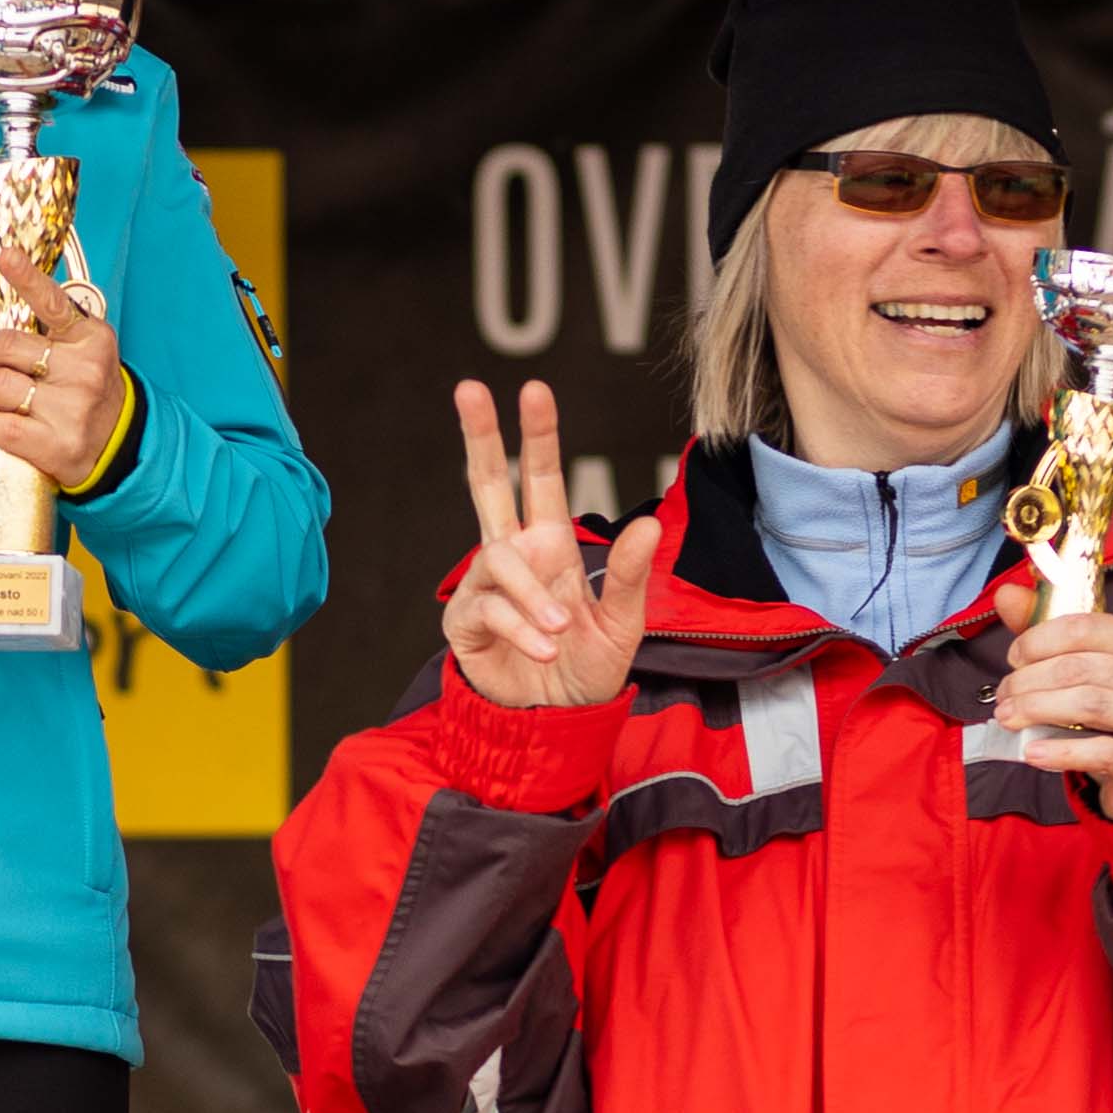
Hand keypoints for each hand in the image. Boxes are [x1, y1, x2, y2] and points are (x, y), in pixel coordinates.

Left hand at [0, 280, 132, 499]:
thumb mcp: (61, 349)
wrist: (116, 442)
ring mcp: (71, 407)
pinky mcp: (56, 443)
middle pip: (5, 345)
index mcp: (88, 336)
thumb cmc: (79, 388)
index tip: (6, 257)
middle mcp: (83, 368)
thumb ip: (8, 328)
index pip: (52, 303)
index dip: (26, 279)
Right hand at [444, 380, 654, 708]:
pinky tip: (543, 649)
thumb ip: (629, 575)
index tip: (533, 390)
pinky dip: (520, 627)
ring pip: (496, 559)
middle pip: (488, 484)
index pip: (539, 479)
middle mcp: (514, 556)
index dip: (536, 435)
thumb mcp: (622, 625)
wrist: (555, 725)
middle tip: (470, 387)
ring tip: (558, 631)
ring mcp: (485, 587)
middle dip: (480, 435)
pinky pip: (489, 608)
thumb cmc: (587, 670)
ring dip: (531, 594)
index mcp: (551, 546)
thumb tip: (647, 522)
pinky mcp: (465, 622)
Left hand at [988, 578, 1112, 825]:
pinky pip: (1103, 751)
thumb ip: (1046, 634)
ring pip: (1089, 704)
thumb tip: (1007, 594)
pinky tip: (1032, 752)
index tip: (1014, 659)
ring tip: (1008, 719)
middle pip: (1079, 667)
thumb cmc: (1112, 718)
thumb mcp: (1085, 672)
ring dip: (1037, 709)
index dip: (1038, 640)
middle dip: (1028, 681)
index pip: (1084, 627)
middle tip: (1003, 699)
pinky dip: (1061, 752)